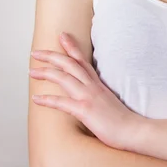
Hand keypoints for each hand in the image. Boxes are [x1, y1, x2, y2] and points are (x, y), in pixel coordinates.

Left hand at [29, 32, 144, 149]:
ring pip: (65, 78)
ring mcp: (89, 97)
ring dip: (46, 73)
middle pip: (70, 64)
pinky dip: (48, 100)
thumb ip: (98, 96)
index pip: (82, 60)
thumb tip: (90, 97)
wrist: (134, 130)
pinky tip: (36, 99)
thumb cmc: (122, 121)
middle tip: (36, 52)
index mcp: (98, 84)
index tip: (61, 36)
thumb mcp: (108, 102)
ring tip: (32, 71)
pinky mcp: (86, 110)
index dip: (71, 47)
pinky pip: (63, 103)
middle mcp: (93, 87)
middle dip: (51, 56)